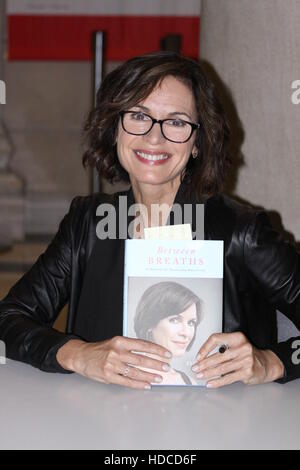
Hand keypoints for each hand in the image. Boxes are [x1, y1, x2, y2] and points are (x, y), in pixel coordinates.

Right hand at [56, 336, 171, 389]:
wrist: (81, 356)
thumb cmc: (100, 350)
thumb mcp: (114, 342)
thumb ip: (130, 347)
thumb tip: (150, 354)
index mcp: (120, 341)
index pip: (143, 345)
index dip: (157, 350)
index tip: (166, 354)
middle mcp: (117, 352)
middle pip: (141, 359)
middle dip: (156, 364)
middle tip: (166, 367)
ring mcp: (112, 365)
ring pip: (136, 371)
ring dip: (149, 376)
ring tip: (159, 378)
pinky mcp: (108, 376)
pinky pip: (127, 382)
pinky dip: (138, 384)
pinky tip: (146, 385)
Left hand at [191, 332, 283, 387]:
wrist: (267, 364)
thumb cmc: (248, 355)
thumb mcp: (237, 346)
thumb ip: (223, 349)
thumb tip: (203, 358)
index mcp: (237, 338)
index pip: (216, 339)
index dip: (205, 348)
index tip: (198, 356)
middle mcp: (242, 347)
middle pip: (218, 356)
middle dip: (204, 364)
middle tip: (196, 368)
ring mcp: (246, 360)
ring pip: (221, 368)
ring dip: (208, 373)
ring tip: (200, 376)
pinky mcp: (247, 372)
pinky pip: (228, 378)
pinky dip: (217, 382)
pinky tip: (210, 383)